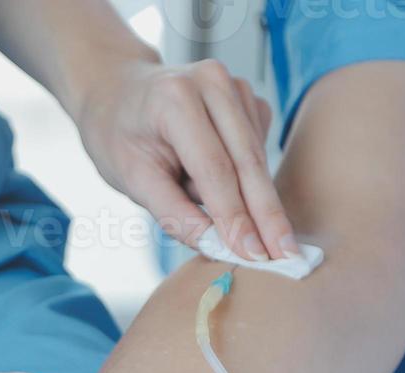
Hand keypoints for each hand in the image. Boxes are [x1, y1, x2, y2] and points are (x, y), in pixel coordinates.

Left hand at [71, 57, 294, 261]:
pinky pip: (258, 150)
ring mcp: (235, 87)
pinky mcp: (249, 99)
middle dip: (268, 215)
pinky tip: (219, 179)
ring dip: (251, 199)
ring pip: (257, 160)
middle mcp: (212, 83)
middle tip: (288, 257)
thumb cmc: (119, 137)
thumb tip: (219, 246)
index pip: (214, 169)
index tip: (255, 256)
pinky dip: (245, 177)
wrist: (117, 92)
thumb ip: (175, 215)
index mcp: (176, 99)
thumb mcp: (132, 180)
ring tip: (216, 210)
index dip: (236, 216)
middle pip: (248, 162)